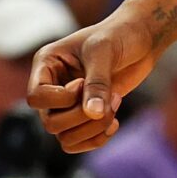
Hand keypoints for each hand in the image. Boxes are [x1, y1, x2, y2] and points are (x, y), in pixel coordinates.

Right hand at [28, 6, 176, 153]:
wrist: (140, 38)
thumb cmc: (119, 35)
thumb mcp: (104, 51)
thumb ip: (97, 82)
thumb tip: (93, 114)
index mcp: (46, 64)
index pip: (36, 97)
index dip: (62, 99)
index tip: (84, 83)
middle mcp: (52, 86)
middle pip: (50, 123)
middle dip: (82, 117)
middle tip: (111, 98)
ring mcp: (66, 104)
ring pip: (65, 137)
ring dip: (93, 129)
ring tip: (116, 105)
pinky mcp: (83, 115)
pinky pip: (78, 143)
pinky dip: (97, 139)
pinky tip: (114, 122)